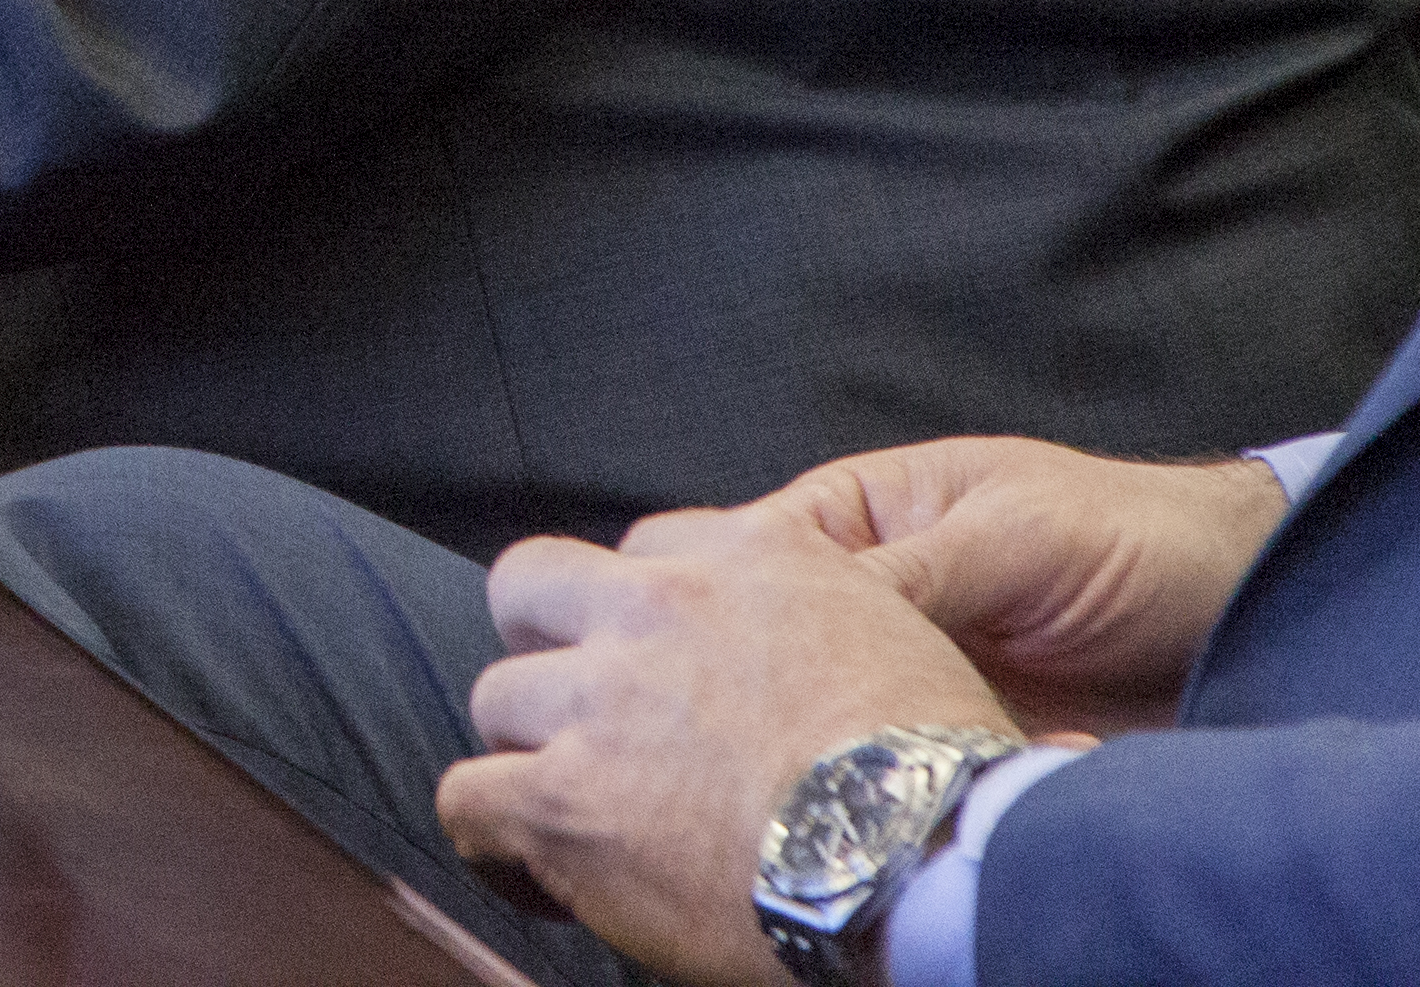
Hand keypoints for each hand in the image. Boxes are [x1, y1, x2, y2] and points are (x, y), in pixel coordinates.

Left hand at [438, 497, 1038, 986]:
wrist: (930, 855)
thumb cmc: (953, 778)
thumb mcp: (915, 651)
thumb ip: (862, 634)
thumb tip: (942, 694)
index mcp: (755, 558)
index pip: (648, 549)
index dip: (644, 613)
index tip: (666, 668)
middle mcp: (658, 607)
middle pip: (531, 588)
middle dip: (549, 649)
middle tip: (587, 719)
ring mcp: (600, 697)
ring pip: (497, 698)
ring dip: (532, 753)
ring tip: (580, 813)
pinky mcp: (563, 795)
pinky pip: (467, 799)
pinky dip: (491, 839)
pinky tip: (533, 871)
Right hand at [751, 436, 1275, 738]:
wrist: (1247, 624)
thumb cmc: (1134, 541)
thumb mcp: (1014, 534)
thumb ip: (906, 566)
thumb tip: (789, 603)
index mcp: (864, 519)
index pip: (754, 555)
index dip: (731, 600)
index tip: (734, 649)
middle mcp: (874, 598)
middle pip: (779, 647)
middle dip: (788, 690)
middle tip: (822, 717)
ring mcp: (910, 674)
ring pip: (837, 719)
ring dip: (864, 743)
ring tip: (899, 759)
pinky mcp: (954, 742)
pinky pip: (911, 773)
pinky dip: (926, 790)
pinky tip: (958, 789)